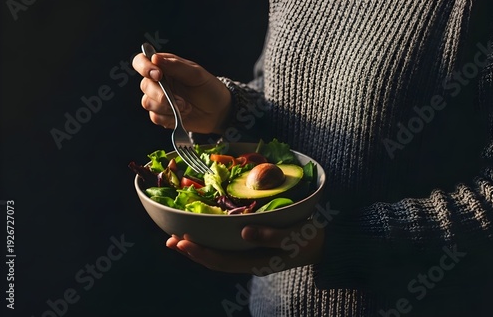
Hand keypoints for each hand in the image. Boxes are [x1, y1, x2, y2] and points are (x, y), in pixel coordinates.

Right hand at [132, 52, 231, 133]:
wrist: (219, 112)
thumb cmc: (209, 89)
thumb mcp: (197, 74)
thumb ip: (176, 66)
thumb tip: (155, 58)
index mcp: (165, 67)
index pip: (142, 62)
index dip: (144, 67)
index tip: (158, 75)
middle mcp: (158, 82)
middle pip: (144, 85)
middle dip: (161, 95)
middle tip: (181, 100)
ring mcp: (158, 99)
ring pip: (147, 103)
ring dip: (168, 107)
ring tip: (186, 107)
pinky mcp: (161, 115)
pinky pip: (155, 117)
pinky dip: (169, 118)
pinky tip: (182, 115)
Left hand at [165, 221, 324, 274]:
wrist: (323, 245)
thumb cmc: (310, 240)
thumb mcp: (295, 237)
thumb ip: (271, 236)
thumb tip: (244, 232)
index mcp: (256, 262)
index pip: (221, 261)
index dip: (200, 253)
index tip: (182, 243)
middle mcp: (249, 261)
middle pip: (214, 260)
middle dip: (191, 251)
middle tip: (169, 239)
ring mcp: (250, 254)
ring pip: (218, 254)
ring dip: (198, 246)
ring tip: (177, 237)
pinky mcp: (253, 246)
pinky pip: (226, 246)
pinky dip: (211, 239)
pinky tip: (203, 231)